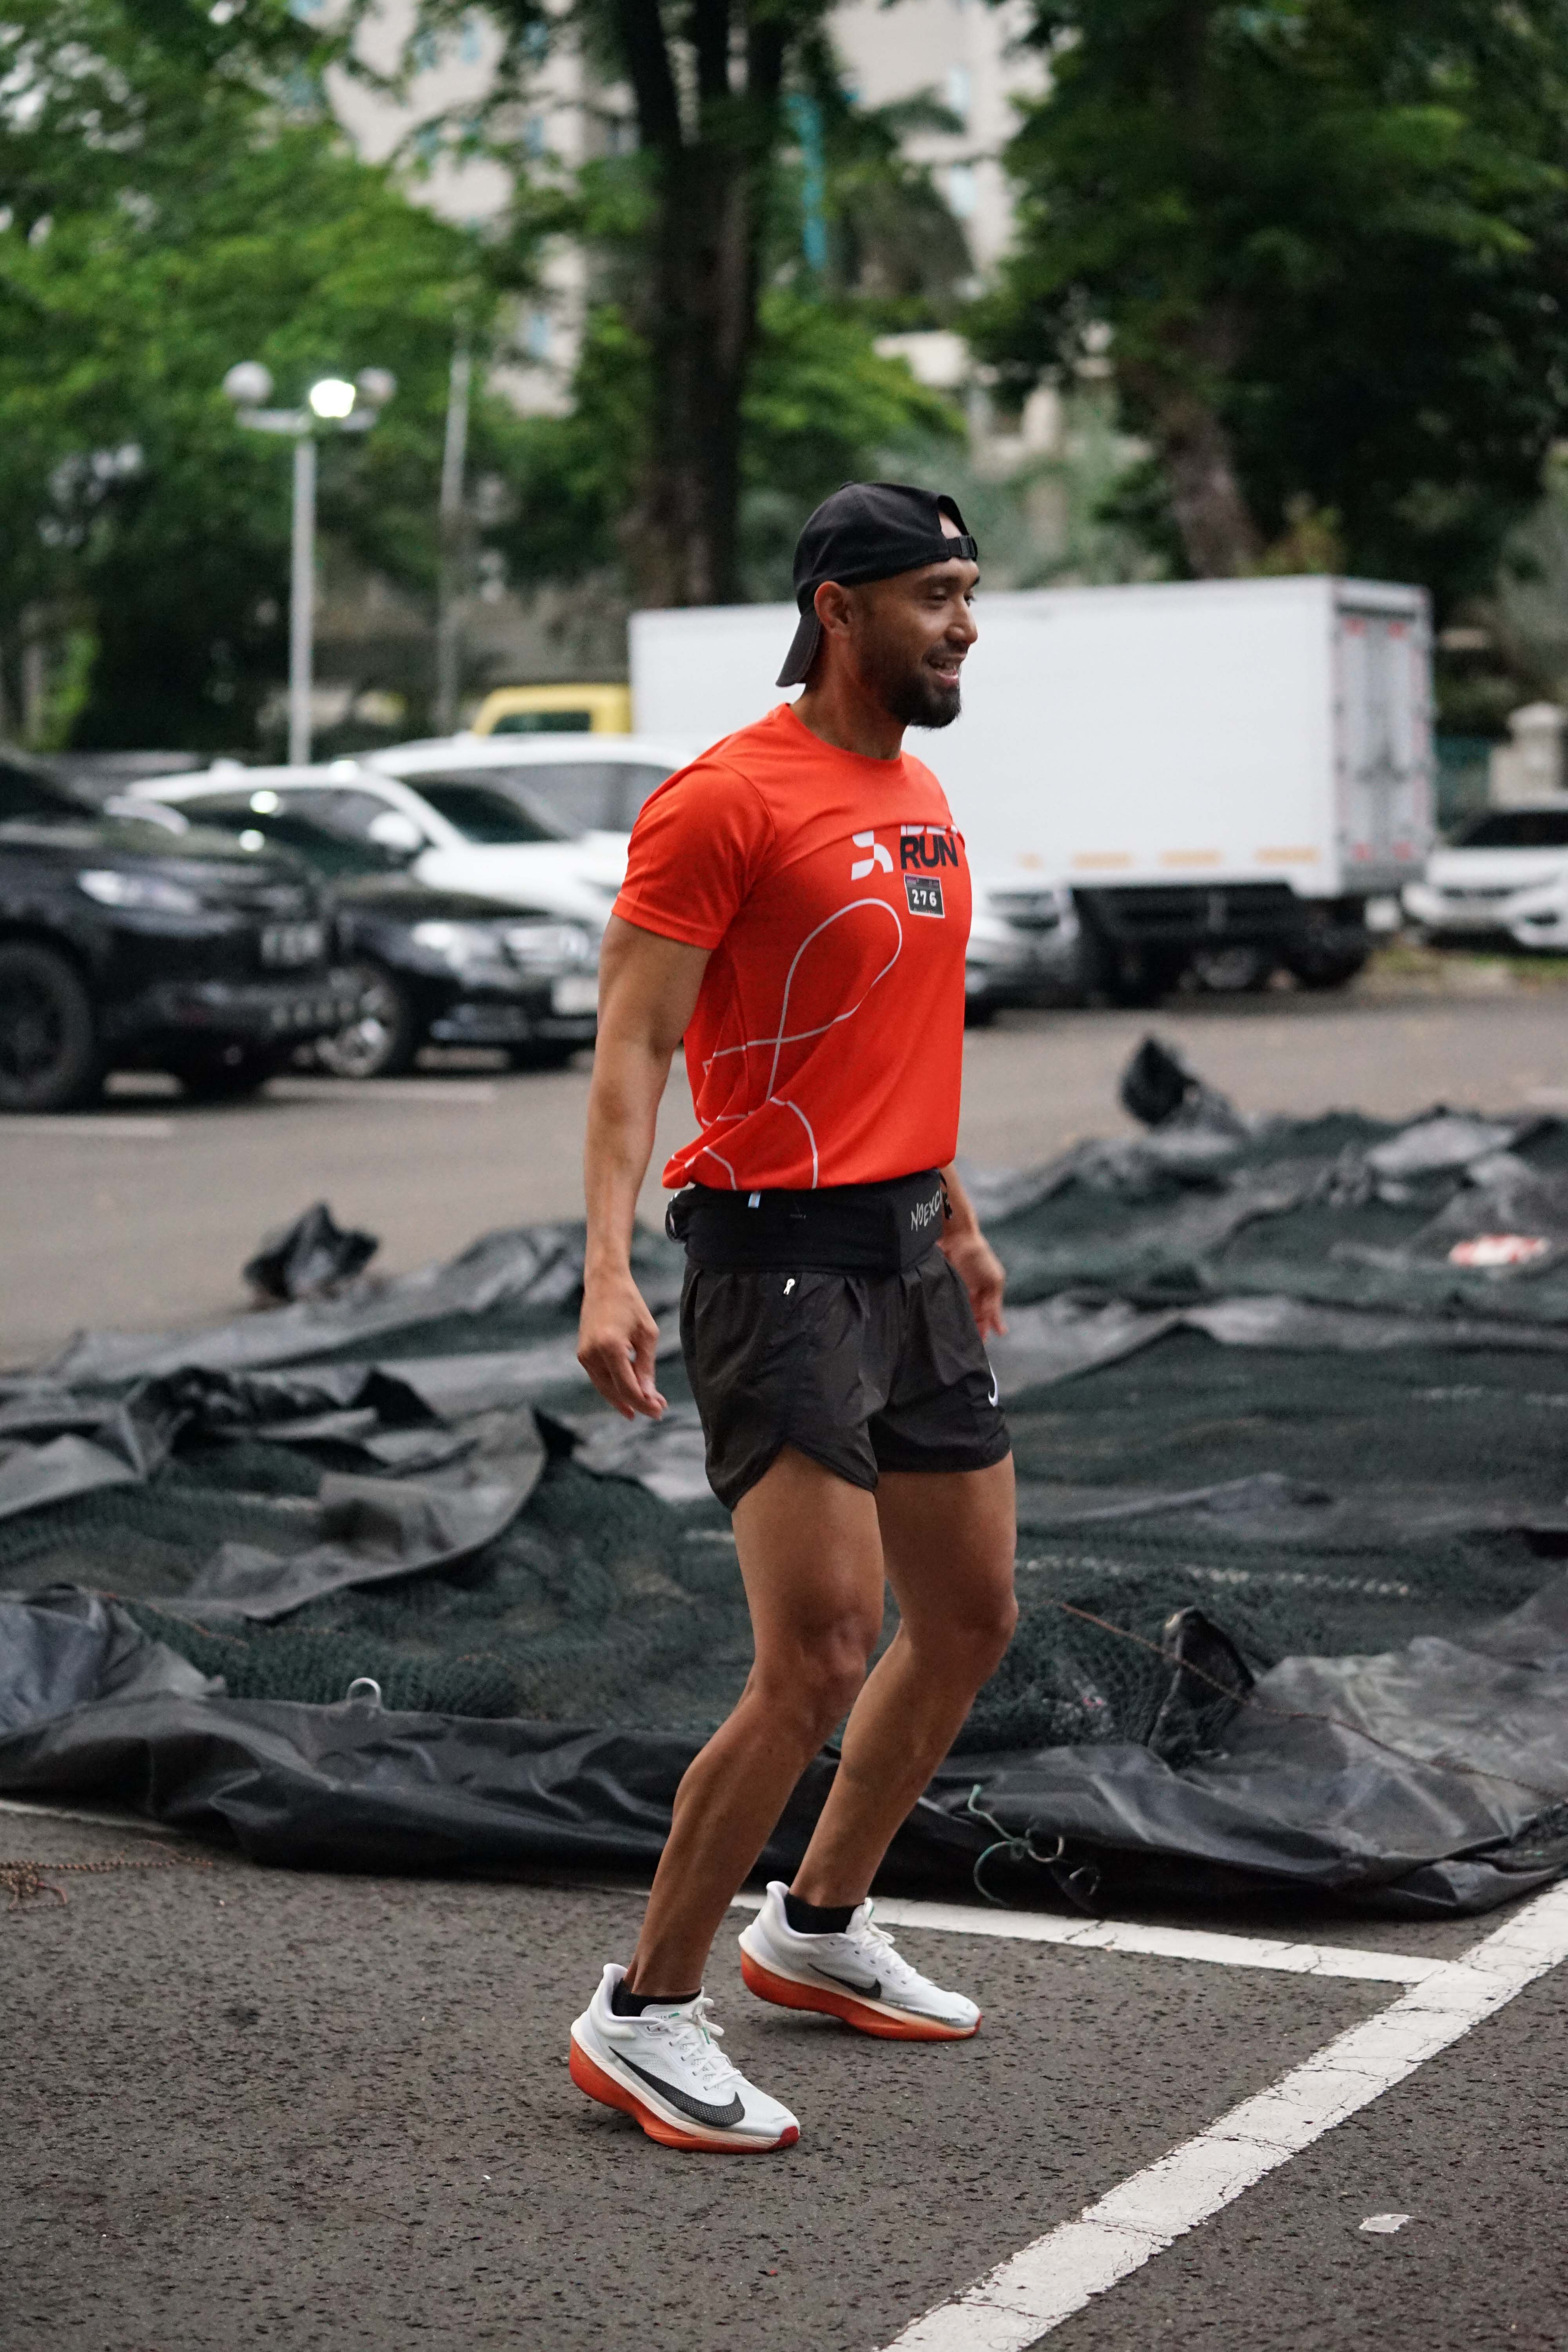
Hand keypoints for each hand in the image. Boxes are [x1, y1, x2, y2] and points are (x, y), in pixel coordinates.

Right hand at [578, 1269, 667, 1419]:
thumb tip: (648, 1396)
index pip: (627, 1387)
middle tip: (658, 1411)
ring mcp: (584, 1355)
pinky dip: (614, 1388)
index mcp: (610, 1346)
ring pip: (605, 1388)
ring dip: (626, 1399)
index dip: (644, 1403)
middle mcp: (592, 1354)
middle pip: (615, 1391)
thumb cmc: (631, 1305)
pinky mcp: (582, 1354)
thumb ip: (646, 1367)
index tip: (660, 1410)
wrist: (604, 1284)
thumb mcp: (647, 1334)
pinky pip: (600, 1379)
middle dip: (637, 1403)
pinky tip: (630, 1394)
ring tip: (648, 1405)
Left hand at [941, 1224, 1007, 1339]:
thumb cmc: (979, 1257)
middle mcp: (970, 1294)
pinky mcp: (942, 1286)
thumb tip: (1002, 1332)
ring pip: (957, 1313)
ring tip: (955, 1338)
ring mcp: (956, 1290)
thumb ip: (994, 1307)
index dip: (982, 1331)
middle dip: (970, 1331)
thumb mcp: (992, 1283)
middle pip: (970, 1318)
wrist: (957, 1237)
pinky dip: (944, 1313)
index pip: (985, 1318)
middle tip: (965, 1346)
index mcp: (985, 1294)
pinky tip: (943, 1323)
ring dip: (957, 1324)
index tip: (979, 1346)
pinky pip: (944, 1303)